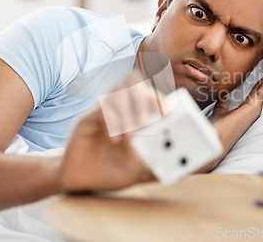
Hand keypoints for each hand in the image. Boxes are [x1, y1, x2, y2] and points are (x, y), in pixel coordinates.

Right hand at [59, 71, 159, 191]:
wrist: (81, 181)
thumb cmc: (111, 171)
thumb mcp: (138, 169)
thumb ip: (157, 163)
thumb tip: (181, 165)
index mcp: (134, 116)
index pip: (149, 92)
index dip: (160, 97)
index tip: (167, 113)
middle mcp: (119, 108)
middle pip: (134, 81)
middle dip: (145, 98)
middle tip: (150, 120)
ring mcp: (102, 111)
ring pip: (118, 90)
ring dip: (129, 110)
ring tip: (132, 133)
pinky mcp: (86, 119)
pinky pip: (101, 108)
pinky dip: (112, 122)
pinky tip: (115, 140)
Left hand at [197, 72, 262, 172]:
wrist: (213, 141)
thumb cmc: (216, 131)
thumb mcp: (219, 113)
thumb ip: (223, 105)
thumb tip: (223, 97)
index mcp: (245, 111)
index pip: (255, 94)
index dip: (260, 83)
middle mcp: (251, 112)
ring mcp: (253, 111)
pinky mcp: (252, 110)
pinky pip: (262, 93)